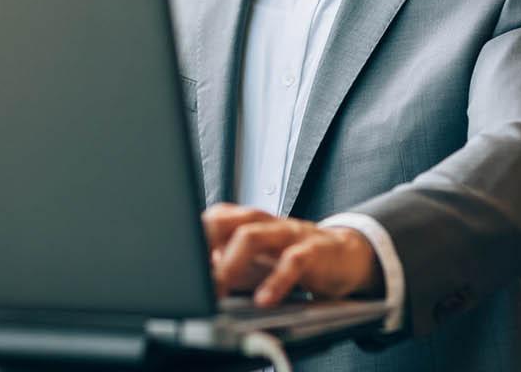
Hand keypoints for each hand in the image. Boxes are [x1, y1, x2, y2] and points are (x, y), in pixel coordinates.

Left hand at [201, 203, 383, 306]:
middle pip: (224, 220)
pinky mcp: (314, 250)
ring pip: (252, 236)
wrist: (345, 255)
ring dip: (230, 264)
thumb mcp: (255, 264)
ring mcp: (289, 233)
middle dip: (202, 245)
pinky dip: (276, 282)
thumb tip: (192, 281)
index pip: (210, 220)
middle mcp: (264, 222)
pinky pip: (293, 261)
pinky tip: (264, 300)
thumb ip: (225, 267)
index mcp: (246, 221)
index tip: (174, 262)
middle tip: (189, 277)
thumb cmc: (292, 258)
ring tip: (217, 290)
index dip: (191, 238)